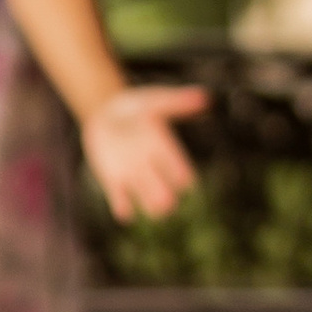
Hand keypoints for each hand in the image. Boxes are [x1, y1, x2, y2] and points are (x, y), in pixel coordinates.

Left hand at [80, 83, 206, 222]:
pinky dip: (122, 206)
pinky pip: (119, 197)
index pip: (177, 165)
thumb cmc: (136, 107)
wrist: (105, 113)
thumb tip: (206, 98)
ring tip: (157, 211)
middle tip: (168, 204)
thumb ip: (176, 102)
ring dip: (149, 204)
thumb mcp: (154, 101)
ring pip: (145, 196)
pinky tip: (124, 213)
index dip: (181, 173)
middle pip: (162, 186)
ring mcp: (133, 174)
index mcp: (165, 148)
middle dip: (165, 196)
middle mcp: (152, 166)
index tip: (186, 181)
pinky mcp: (113, 180)